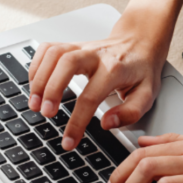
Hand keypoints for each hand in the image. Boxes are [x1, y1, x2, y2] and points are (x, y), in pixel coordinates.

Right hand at [27, 11, 169, 150]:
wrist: (141, 42)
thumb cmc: (141, 70)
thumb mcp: (147, 94)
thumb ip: (130, 112)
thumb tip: (106, 123)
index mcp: (115, 69)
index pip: (91, 97)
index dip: (77, 122)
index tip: (68, 141)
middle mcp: (96, 54)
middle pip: (66, 64)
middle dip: (51, 89)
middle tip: (45, 113)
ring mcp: (81, 47)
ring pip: (54, 53)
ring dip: (39, 78)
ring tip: (34, 103)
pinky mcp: (71, 45)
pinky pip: (47, 49)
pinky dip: (36, 65)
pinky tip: (34, 84)